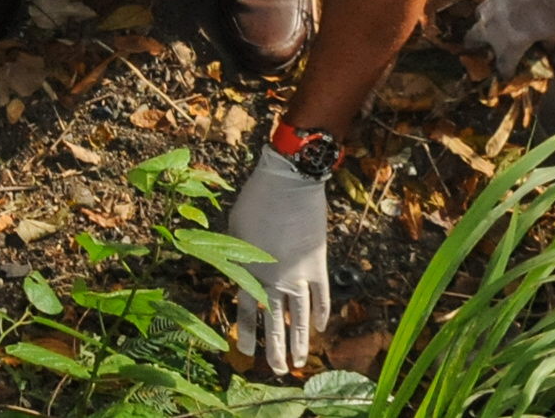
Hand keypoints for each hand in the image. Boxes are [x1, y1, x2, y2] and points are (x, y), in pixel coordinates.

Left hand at [224, 152, 330, 369]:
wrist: (287, 183)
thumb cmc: (254, 201)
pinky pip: (321, 296)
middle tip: (280, 371)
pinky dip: (321, 312)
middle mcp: (274, 279)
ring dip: (301, 341)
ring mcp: (299, 275)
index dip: (247, 335)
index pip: (247, 313)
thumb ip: (235, 256)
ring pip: (300, 317)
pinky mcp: (318, 264)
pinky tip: (320, 328)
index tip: (246, 354)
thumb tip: (237, 272)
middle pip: (275, 323)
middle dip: (276, 350)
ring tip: (301, 362)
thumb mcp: (233, 231)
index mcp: (249, 271)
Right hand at [472, 0, 554, 72]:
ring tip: (493, 20)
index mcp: (511, 42)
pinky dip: (500, 1)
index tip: (506, 75)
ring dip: (485, 20)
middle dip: (475, 44)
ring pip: (480, 13)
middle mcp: (496, 22)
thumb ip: (549, 41)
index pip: (503, 63)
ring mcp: (495, 0)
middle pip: (474, 37)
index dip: (504, 71)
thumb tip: (545, 42)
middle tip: (478, 47)